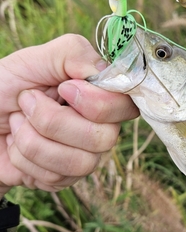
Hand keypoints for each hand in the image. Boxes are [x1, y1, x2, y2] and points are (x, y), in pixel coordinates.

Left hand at [0, 34, 138, 195]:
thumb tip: (104, 72)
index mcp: (101, 94)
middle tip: (28, 102)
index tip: (64, 88)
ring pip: (80, 161)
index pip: (126, 106)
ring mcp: (85, 155)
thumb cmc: (7, 86)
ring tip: (18, 123)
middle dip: (53, 120)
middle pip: (105, 138)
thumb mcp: (37, 58)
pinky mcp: (64, 178)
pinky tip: (17, 144)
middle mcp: (101, 126)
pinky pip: (56, 176)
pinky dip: (25, 156)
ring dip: (34, 140)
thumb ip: (74, 54)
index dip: (97, 103)